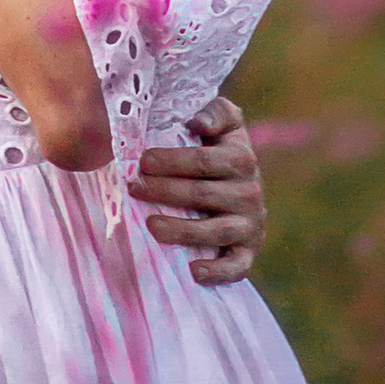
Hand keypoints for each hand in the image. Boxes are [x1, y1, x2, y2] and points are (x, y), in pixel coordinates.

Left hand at [128, 96, 265, 288]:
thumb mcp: (225, 123)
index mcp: (242, 158)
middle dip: (165, 191)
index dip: (172, 161)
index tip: (142, 161)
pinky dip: (218, 271)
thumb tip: (198, 122)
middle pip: (204, 195)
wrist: (242, 184)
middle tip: (134, 188)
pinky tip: (193, 270)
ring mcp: (250, 224)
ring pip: (216, 231)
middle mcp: (250, 192)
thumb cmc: (219, 149)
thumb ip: (215, 112)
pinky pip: (237, 265)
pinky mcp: (248, 251)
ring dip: (183, 230)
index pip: (203, 161)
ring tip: (151, 226)